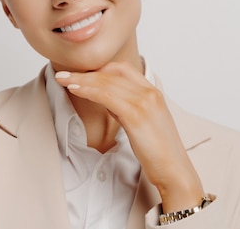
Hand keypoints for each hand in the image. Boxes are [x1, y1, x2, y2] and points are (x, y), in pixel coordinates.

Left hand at [54, 61, 204, 211]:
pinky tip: (76, 90)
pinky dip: (88, 90)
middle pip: (111, 74)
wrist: (175, 171)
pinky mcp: (136, 115)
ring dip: (81, 80)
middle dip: (84, 72)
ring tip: (63, 80)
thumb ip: (126, 108)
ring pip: (106, 82)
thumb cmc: (159, 151)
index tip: (82, 74)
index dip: (100, 69)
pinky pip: (106, 96)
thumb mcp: (143, 123)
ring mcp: (144, 102)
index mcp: (153, 92)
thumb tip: (107, 101)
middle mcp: (150, 93)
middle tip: (64, 75)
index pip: (123, 69)